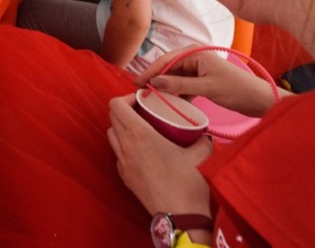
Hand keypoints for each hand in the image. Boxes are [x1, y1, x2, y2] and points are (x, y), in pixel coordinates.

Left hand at [107, 95, 212, 216]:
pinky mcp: (125, 177)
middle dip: (125, 110)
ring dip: (121, 127)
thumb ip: (202, 139)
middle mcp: (126, 146)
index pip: (116, 105)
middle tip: (144, 112)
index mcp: (139, 135)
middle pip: (112, 118)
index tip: (143, 100)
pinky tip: (141, 151)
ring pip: (111, 135)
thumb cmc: (188, 183)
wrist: (181, 216)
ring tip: (141, 129)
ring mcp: (123, 163)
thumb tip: (203, 133)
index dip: (127, 98)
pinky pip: (117, 154)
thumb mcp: (200, 155)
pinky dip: (124, 147)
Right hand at [137, 48, 279, 117]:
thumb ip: (179, 85)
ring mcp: (198, 70)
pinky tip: (170, 102)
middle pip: (168, 68)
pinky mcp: (202, 81)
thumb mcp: (206, 87)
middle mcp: (195, 58)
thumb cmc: (236, 89)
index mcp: (195, 53)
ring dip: (165, 87)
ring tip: (152, 98)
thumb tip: (154, 82)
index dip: (150, 72)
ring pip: (174, 78)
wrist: (259, 100)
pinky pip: (183, 86)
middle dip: (155, 79)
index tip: (137, 84)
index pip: (166, 60)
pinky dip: (176, 93)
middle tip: (141, 92)